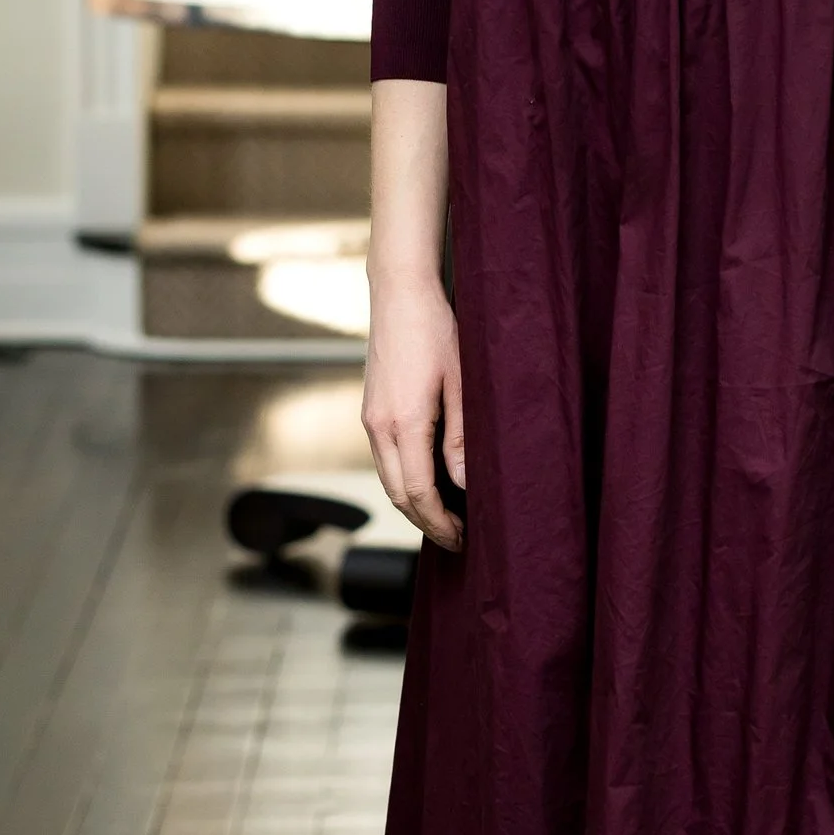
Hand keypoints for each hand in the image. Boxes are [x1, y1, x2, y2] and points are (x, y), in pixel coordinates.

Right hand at [363, 273, 465, 552]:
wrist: (400, 294)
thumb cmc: (437, 331)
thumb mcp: (462, 384)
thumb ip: (460, 438)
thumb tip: (462, 485)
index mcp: (402, 422)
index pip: (417, 492)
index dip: (440, 522)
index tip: (463, 538)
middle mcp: (378, 426)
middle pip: (396, 494)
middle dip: (426, 523)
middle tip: (457, 540)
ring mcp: (370, 418)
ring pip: (388, 479)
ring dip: (414, 505)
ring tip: (447, 517)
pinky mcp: (371, 410)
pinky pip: (385, 459)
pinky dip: (404, 481)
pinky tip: (429, 482)